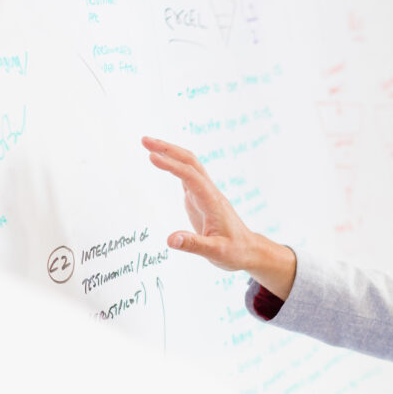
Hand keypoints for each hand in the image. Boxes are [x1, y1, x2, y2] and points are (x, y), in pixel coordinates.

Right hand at [144, 136, 296, 298]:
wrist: (248, 250)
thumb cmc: (235, 251)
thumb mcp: (216, 252)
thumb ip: (194, 245)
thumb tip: (170, 240)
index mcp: (212, 202)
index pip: (191, 177)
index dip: (172, 166)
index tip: (151, 156)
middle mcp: (209, 193)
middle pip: (190, 162)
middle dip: (168, 149)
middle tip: (144, 140)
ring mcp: (205, 194)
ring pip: (189, 166)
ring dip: (170, 153)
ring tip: (148, 145)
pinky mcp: (200, 199)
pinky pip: (187, 176)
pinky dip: (173, 165)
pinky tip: (161, 161)